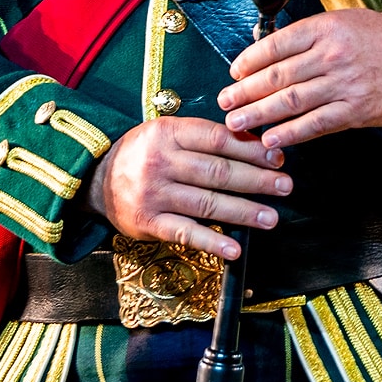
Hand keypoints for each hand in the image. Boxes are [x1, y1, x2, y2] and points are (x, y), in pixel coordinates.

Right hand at [88, 115, 290, 259]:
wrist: (96, 178)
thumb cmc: (143, 153)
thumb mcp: (168, 133)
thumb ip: (205, 138)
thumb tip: (255, 144)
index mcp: (169, 133)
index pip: (219, 140)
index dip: (252, 150)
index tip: (278, 158)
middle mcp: (161, 162)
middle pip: (218, 172)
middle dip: (257, 180)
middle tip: (285, 186)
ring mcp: (154, 194)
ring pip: (208, 204)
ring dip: (244, 212)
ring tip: (271, 217)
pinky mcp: (149, 222)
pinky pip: (186, 233)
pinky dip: (213, 242)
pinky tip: (235, 249)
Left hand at [219, 10, 381, 148]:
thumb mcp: (345, 21)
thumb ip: (311, 35)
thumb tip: (271, 53)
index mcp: (326, 28)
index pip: (277, 44)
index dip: (250, 60)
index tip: (234, 72)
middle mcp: (332, 54)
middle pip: (278, 75)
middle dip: (246, 91)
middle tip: (225, 102)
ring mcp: (344, 84)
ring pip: (291, 101)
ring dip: (259, 114)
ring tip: (237, 122)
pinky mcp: (356, 110)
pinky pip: (316, 124)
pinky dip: (290, 133)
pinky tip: (272, 139)